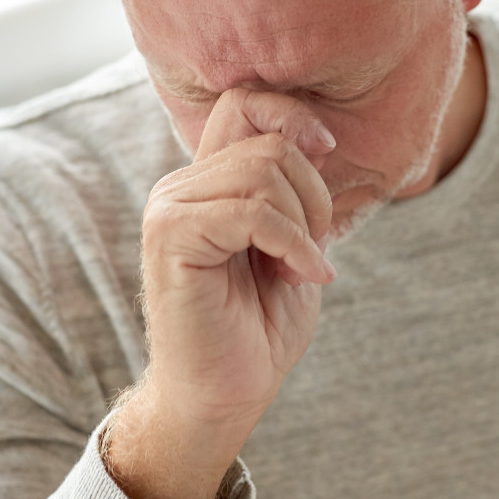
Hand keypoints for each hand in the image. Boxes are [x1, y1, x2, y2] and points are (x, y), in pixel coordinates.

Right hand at [107, 88, 335, 498]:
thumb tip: (317, 138)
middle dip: (315, 196)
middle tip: (315, 249)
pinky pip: (252, 213)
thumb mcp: (294, 246)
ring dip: (306, 224)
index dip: (291, 115)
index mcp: (209, 182)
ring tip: (301, 268)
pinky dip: (295, 245)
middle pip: (270, 145)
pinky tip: (305, 277)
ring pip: (265, 174)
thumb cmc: (259, 327)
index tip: (328, 149)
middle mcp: (182, 186)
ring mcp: (171, 208)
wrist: (227, 392)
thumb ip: (296, 193)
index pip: (243, 105)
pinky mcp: (171, 237)